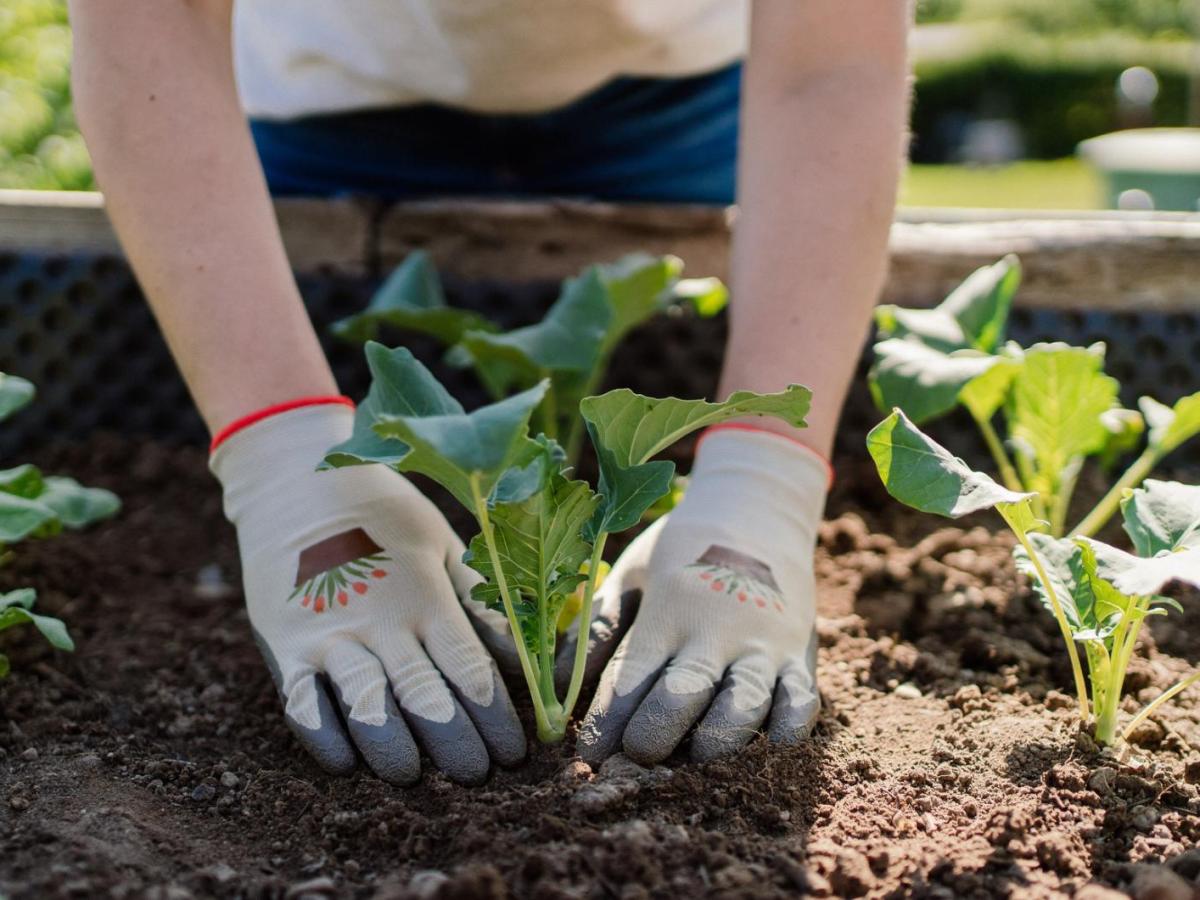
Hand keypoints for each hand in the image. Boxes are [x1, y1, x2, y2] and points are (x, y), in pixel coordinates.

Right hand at [210, 402, 524, 784]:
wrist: (295, 476)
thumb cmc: (382, 511)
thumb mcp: (442, 544)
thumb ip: (480, 602)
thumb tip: (524, 655)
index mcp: (426, 595)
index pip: (469, 669)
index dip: (494, 717)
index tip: (515, 750)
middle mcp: (380, 620)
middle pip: (425, 698)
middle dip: (456, 745)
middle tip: (477, 776)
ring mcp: (328, 633)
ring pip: (367, 707)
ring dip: (393, 749)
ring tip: (413, 778)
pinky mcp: (282, 641)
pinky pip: (301, 702)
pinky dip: (323, 737)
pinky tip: (346, 763)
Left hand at [571, 427, 828, 765]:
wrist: (757, 507)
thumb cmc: (680, 549)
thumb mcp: (630, 574)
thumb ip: (596, 629)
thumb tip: (557, 686)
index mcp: (667, 610)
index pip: (630, 679)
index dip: (606, 724)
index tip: (587, 755)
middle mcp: (715, 629)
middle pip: (682, 697)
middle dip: (653, 739)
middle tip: (639, 753)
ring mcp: (762, 643)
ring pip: (743, 706)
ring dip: (716, 742)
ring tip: (696, 755)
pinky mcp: (799, 653)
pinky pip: (802, 701)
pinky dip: (788, 728)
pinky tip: (768, 742)